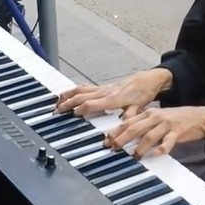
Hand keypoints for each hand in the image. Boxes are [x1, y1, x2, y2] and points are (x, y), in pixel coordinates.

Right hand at [57, 69, 172, 117]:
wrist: (148, 79)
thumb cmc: (143, 93)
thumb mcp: (139, 107)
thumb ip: (130, 116)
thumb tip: (123, 125)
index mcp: (112, 99)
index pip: (91, 104)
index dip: (81, 109)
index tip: (71, 115)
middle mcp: (104, 92)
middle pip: (81, 96)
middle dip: (67, 103)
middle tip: (56, 111)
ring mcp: (102, 89)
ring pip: (80, 90)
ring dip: (67, 95)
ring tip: (56, 103)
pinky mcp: (102, 87)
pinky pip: (84, 87)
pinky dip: (73, 91)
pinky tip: (66, 95)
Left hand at [105, 106, 204, 158]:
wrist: (200, 117)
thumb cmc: (177, 120)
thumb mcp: (158, 119)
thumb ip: (143, 125)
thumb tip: (126, 135)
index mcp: (148, 113)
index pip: (128, 122)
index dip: (115, 131)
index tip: (106, 140)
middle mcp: (156, 117)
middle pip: (134, 128)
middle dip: (122, 139)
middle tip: (113, 148)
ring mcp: (167, 124)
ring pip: (149, 136)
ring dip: (140, 148)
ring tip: (134, 157)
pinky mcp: (178, 132)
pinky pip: (168, 142)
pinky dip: (161, 149)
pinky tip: (156, 154)